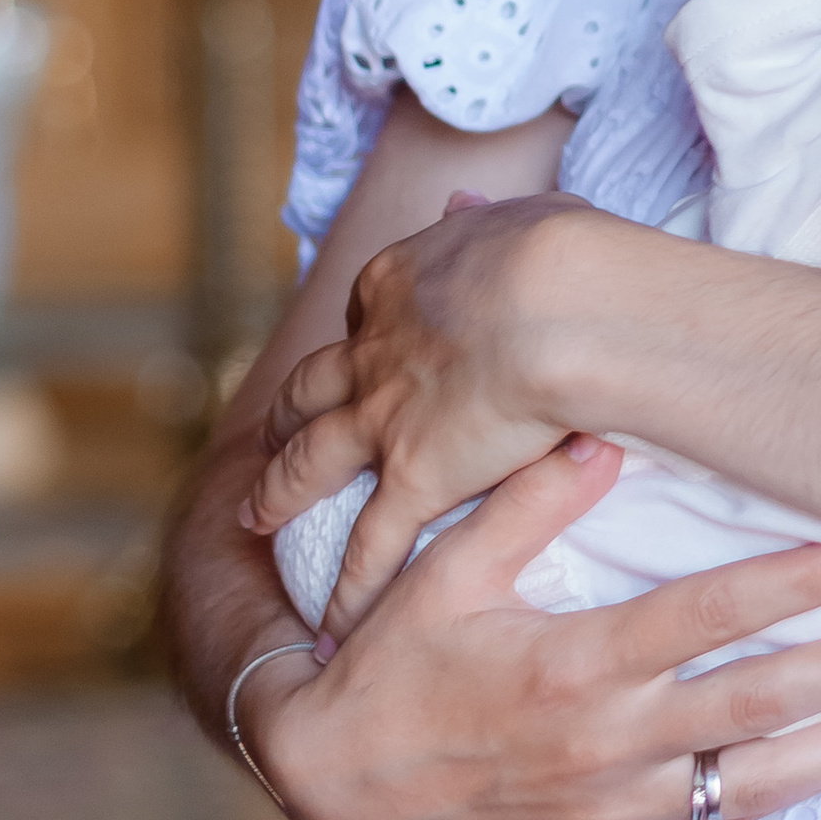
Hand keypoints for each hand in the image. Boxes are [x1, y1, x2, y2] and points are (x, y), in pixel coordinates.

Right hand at [240, 437, 820, 819]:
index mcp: (572, 664)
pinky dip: (794, 796)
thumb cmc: (389, 667)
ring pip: (759, 776)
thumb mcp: (442, 574)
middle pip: (759, 702)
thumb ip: (526, 506)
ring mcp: (616, 802)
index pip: (705, 618)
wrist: (332, 787)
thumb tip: (604, 441)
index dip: (790, 587)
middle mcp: (606, 741)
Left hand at [244, 184, 607, 625]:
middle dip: (286, 412)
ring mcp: (382, 418)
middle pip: (310, 386)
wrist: (564, 304)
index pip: (366, 313)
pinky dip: (347, 587)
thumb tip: (464, 197)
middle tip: (270, 435)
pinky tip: (331, 622)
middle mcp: (373, 351)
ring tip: (256, 518)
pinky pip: (368, 545)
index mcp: (400, 282)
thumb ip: (484, 215)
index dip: (362, 335)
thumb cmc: (564, 253)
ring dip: (278, 492)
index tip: (365, 351)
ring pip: (309, 461)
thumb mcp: (519, 214)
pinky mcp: (410, 478)